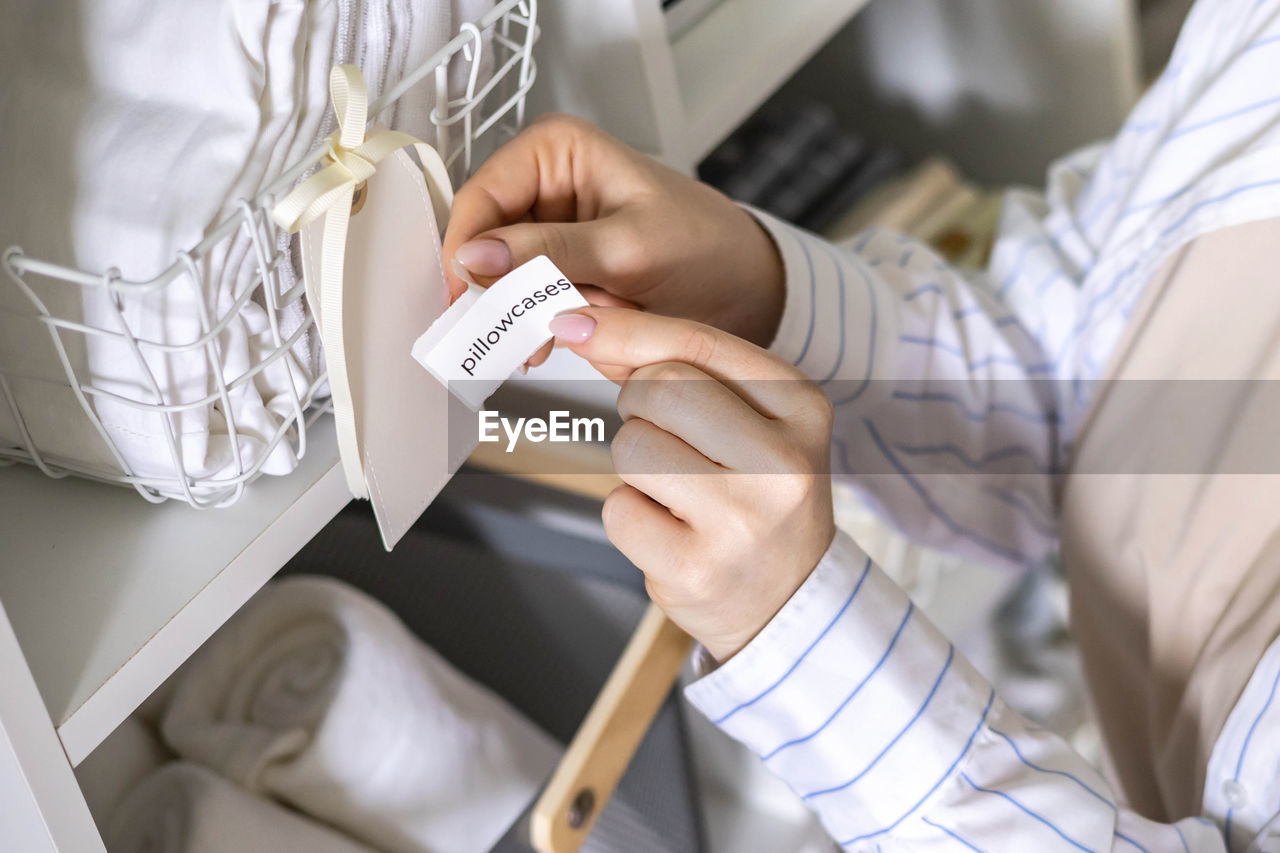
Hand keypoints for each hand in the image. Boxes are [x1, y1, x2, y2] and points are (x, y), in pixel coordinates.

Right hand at [442, 114, 784, 367]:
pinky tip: (549, 344)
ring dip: (519, 314)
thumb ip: (550, 252)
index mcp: (556, 150)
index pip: (480, 197)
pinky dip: (535, 326)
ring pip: (501, 277)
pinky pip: (524, 298)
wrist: (750, 289)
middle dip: (499, 290)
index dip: (466, 250)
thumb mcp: (628, 249)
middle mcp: (546, 183)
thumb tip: (477, 257)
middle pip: (484, 240)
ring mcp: (551, 229)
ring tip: (540, 343)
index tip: (465, 298)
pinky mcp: (559, 268)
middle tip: (507, 332)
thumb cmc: (708, 249)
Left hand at [547, 307, 835, 661]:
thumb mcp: (750, 422)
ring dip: (633, 463)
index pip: (698, 345)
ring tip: (676, 491)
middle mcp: (782, 462)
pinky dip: (630, 516)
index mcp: (803, 408)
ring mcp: (741, 520)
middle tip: (665, 439)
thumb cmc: (758, 495)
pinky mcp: (696, 568)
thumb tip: (584, 325)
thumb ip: (679, 368)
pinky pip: (618, 509)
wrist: (789, 599)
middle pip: (658, 387)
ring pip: (631, 445)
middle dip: (637, 405)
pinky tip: (671, 532)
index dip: (626, 331)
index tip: (576, 323)